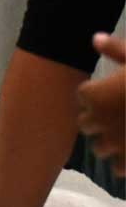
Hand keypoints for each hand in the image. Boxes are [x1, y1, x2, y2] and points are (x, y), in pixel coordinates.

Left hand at [78, 35, 125, 169]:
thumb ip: (115, 50)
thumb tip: (96, 39)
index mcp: (95, 94)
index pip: (83, 95)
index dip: (97, 92)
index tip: (111, 90)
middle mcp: (98, 121)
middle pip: (85, 124)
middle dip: (97, 119)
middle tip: (117, 112)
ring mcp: (113, 145)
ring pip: (99, 148)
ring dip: (109, 142)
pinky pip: (117, 168)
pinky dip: (124, 162)